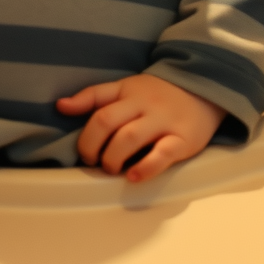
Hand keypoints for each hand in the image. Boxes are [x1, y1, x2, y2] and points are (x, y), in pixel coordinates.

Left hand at [56, 74, 224, 182]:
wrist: (203, 89)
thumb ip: (95, 96)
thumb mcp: (126, 87)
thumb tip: (60, 106)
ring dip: (113, 158)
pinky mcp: (182, 139)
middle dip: (91, 145)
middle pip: (107, 121)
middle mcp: (142, 104)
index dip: (82, 126)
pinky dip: (145, 167)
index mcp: (127, 90)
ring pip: (129, 138)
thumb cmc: (157, 94)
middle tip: (92, 161)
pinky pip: (162, 154)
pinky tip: (133, 176)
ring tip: (111, 169)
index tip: (79, 148)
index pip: (96, 100)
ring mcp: (163, 121)